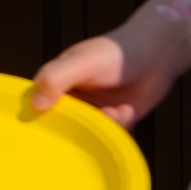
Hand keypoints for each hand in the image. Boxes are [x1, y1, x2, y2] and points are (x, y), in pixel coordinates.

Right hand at [32, 29, 178, 125]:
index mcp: (54, 85)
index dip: (39, 119)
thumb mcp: (80, 63)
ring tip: (120, 111)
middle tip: (96, 120)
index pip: (36, 107)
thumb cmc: (112, 54)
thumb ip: (55, 79)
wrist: (155, 55)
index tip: (49, 131)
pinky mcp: (113, 121)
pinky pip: (109, 135)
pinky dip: (119, 127)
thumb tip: (35, 105)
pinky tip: (128, 110)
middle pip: (62, 126)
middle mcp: (71, 101)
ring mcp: (92, 112)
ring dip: (104, 126)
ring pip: (88, 134)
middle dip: (78, 129)